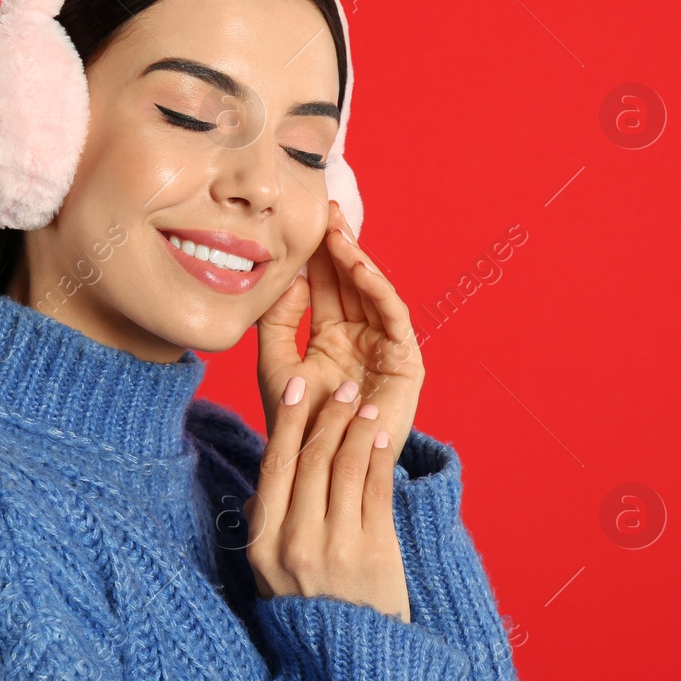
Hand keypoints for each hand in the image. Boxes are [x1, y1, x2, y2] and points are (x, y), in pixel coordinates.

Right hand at [243, 373, 410, 622]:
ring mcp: (336, 547)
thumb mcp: (272, 575)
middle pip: (310, 459)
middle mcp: (294, 543)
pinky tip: (380, 437)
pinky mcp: (375, 552)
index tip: (297, 387)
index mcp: (262, 545)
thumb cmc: (313, 613)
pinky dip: (378, 455)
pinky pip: (377, 488)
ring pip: (345, 467)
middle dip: (328, 416)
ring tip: (366, 407)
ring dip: (356, 429)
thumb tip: (265, 480)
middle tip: (343, 389)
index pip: (273, 467)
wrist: (352, 665)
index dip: (286, 421)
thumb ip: (268, 526)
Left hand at [256, 199, 425, 465]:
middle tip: (327, 208)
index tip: (302, 220)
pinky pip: (393, 317)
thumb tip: (286, 277)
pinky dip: (378, 290)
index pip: (326, 286)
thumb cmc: (296, 426)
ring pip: (372, 293)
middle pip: (350, 282)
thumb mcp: (275, 367)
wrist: (319, 471)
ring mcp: (384, 348)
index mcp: (331, 337)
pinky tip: (359, 267)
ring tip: (339, 231)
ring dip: (357, 260)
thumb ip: (276, 323)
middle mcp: (360, 337)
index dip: (317, 255)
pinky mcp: (405, 362)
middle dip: (339, 245)